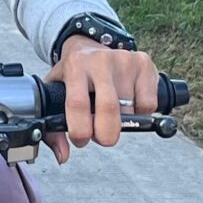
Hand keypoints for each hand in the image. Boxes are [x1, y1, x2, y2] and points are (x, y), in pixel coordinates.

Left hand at [41, 36, 159, 163]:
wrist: (89, 47)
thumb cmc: (72, 76)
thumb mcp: (55, 94)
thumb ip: (53, 130)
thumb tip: (63, 156)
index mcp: (75, 66)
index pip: (78, 104)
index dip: (81, 130)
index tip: (81, 140)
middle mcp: (99, 60)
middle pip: (109, 109)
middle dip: (106, 135)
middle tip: (102, 137)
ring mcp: (124, 60)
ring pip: (130, 110)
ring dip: (122, 124)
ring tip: (110, 115)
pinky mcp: (143, 63)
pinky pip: (148, 105)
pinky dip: (140, 114)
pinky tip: (128, 103)